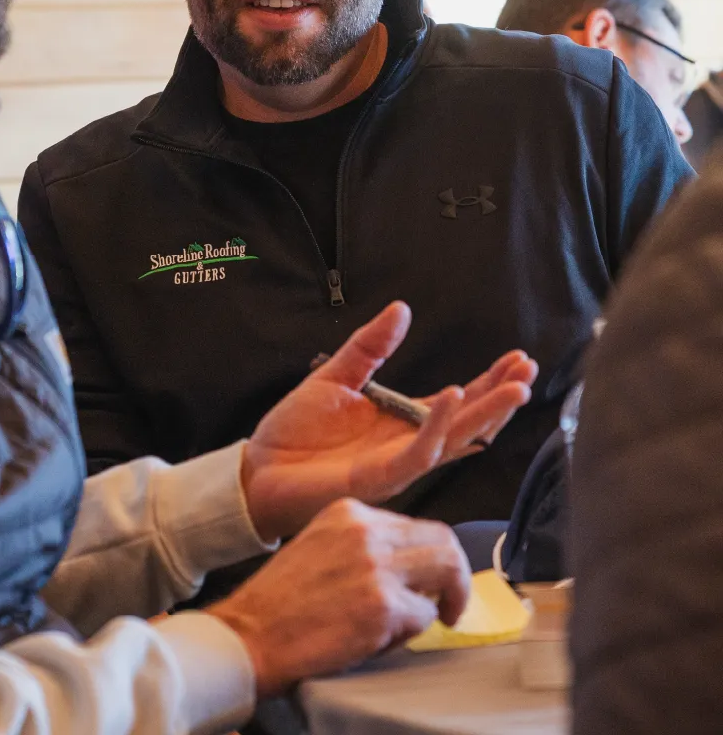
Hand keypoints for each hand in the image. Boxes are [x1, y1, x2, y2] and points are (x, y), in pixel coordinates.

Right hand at [207, 499, 469, 696]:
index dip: (431, 555)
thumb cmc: (283, 600)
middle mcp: (366, 529)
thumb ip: (364, 543)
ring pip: (447, 569)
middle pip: (442, 539)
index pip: (416, 523)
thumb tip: (413, 564)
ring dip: (448, 598)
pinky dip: (414, 630)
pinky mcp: (383, 605)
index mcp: (349, 510)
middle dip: (455, 574)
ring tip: (437, 618)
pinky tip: (386, 637)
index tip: (430, 580)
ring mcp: (376, 566)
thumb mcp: (322, 543)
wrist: (252, 632)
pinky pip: (424, 615)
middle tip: (449, 603)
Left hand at [242, 302, 536, 539]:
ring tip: (514, 387)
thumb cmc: (296, 431)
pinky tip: (454, 398)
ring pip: (454, 441)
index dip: (488, 383)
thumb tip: (402, 309)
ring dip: (486, 415)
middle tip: (529, 371)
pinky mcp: (377, 478)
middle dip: (501, 399)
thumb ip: (371, 346)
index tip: (517, 358)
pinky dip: (438, 427)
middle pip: (467, 423)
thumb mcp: (337, 376)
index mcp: (401, 422)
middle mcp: (407, 446)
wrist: (258, 469)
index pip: (456, 402)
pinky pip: (417, 454)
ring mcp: (396, 464)